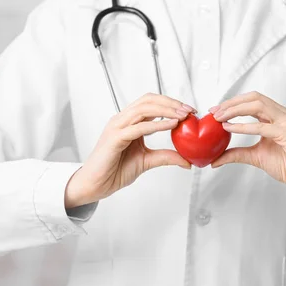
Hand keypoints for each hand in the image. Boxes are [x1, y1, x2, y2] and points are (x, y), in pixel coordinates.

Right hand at [65, 93, 194, 207]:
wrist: (95, 185)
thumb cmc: (115, 171)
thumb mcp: (147, 161)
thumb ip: (165, 156)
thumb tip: (187, 161)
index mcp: (129, 122)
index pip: (151, 103)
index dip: (171, 103)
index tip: (189, 111)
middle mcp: (122, 120)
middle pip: (149, 100)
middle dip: (171, 103)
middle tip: (189, 110)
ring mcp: (117, 127)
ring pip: (144, 109)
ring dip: (167, 110)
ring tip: (183, 116)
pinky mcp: (115, 138)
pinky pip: (139, 127)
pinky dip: (157, 124)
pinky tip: (171, 125)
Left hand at [210, 92, 285, 197]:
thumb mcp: (255, 156)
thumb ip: (236, 154)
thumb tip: (216, 159)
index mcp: (275, 117)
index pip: (251, 101)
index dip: (232, 103)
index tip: (215, 110)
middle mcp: (282, 115)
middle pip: (253, 98)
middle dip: (231, 103)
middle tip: (214, 112)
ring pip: (258, 105)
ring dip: (235, 110)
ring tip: (220, 118)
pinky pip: (262, 127)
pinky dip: (244, 127)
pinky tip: (230, 128)